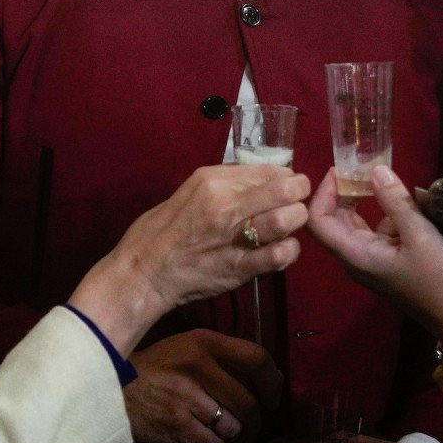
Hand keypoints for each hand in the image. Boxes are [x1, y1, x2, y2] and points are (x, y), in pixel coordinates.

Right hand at [72, 165, 309, 353]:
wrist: (144, 273)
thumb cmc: (162, 231)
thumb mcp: (191, 190)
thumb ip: (227, 184)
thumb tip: (260, 179)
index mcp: (214, 181)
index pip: (271, 169)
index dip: (286, 178)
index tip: (285, 188)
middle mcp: (227, 204)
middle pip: (287, 189)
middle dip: (298, 196)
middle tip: (294, 205)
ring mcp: (235, 236)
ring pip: (289, 219)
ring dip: (295, 222)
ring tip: (287, 228)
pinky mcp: (240, 267)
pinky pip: (281, 255)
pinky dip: (289, 251)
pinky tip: (281, 251)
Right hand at [124, 330, 283, 442]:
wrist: (109, 390)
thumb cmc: (153, 369)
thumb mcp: (185, 347)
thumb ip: (219, 357)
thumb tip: (263, 379)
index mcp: (204, 342)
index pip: (257, 359)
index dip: (273, 383)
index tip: (273, 398)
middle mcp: (198, 366)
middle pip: (249, 402)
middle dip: (255, 421)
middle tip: (251, 427)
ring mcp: (187, 398)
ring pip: (233, 428)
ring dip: (232, 435)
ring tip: (223, 432)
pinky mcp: (176, 425)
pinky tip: (200, 437)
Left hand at [305, 165, 442, 350]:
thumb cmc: (439, 277)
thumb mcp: (420, 234)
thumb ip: (396, 201)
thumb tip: (376, 169)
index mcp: (355, 255)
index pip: (318, 222)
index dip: (323, 193)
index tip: (340, 170)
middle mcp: (356, 259)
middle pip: (333, 221)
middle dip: (342, 193)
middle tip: (359, 168)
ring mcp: (371, 261)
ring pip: (355, 225)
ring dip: (363, 201)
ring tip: (380, 177)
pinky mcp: (387, 261)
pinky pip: (376, 232)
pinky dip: (384, 214)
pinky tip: (404, 201)